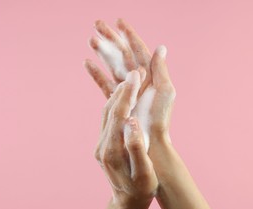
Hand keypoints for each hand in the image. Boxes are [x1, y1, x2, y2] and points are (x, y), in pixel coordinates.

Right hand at [85, 19, 175, 150]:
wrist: (151, 142)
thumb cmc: (160, 118)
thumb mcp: (165, 91)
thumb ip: (161, 69)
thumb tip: (161, 47)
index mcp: (150, 75)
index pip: (139, 49)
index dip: (129, 35)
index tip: (119, 21)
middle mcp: (138, 80)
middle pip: (123, 53)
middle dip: (111, 38)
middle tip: (97, 24)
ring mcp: (127, 90)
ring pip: (112, 65)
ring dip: (102, 52)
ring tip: (91, 39)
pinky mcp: (117, 101)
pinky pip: (105, 83)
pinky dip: (96, 73)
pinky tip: (87, 63)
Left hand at [94, 69, 157, 208]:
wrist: (127, 203)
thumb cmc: (141, 190)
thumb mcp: (145, 174)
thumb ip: (137, 148)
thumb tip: (131, 122)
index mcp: (112, 151)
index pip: (118, 115)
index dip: (127, 94)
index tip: (136, 75)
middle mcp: (102, 145)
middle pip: (110, 110)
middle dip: (123, 89)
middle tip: (135, 71)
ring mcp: (100, 144)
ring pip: (106, 112)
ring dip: (118, 94)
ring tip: (131, 79)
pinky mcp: (103, 144)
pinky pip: (107, 118)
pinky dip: (115, 104)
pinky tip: (123, 96)